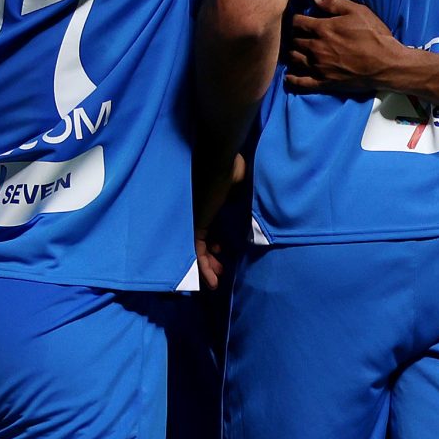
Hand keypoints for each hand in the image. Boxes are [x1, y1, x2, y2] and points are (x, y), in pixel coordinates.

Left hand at [191, 151, 246, 289]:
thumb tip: (247, 202)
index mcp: (205, 202)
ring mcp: (192, 217)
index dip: (210, 243)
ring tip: (215, 281)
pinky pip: (195, 250)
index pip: (203, 228)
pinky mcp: (194, 224)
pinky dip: (203, 266)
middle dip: (208, 259)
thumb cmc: (231, 164)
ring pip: (194, 249)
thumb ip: (238, 194)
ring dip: (205, 267)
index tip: (220, 251)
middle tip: (219, 272)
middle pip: (197, 241)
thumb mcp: (238, 183)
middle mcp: (195, 211)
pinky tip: (212, 278)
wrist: (220, 157)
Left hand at [284, 0, 411, 95]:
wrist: (386, 64)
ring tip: (296, 51)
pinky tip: (289, 76)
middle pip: (294, 41)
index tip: (300, 20)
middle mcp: (316, 48)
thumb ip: (334, 2)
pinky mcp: (324, 82)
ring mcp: (319, 67)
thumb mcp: (358, 11)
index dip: (297, 19)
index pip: (298, 22)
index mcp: (323, 29)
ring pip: (295, 59)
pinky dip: (293, 79)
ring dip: (293, 54)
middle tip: (299, 35)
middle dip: (295, 36)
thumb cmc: (374, 36)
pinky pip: (302, 82)